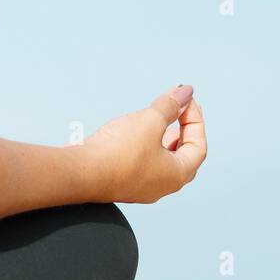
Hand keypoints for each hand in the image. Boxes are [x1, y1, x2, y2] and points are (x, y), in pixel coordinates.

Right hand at [83, 85, 206, 202]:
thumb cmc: (118, 153)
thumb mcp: (150, 120)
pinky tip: (137, 131)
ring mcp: (142, 187)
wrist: (80, 173)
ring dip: (164, 136)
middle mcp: (163, 186)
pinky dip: (147, 144)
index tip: (186, 100)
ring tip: (161, 117)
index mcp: (177, 175)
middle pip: (183, 155)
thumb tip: (184, 92)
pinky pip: (143, 162)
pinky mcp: (123, 182)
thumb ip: (170, 105)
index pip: (198, 146)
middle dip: (183, 129)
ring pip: (162, 159)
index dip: (196, 120)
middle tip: (180, 108)